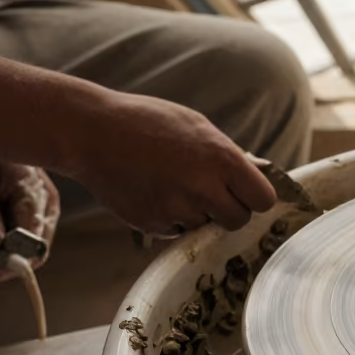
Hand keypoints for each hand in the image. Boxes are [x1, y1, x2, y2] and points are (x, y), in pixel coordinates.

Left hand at [0, 156, 59, 284]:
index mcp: (34, 195)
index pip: (33, 246)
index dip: (10, 264)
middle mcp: (46, 204)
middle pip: (35, 250)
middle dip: (6, 264)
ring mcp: (44, 206)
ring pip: (29, 245)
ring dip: (4, 253)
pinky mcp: (35, 206)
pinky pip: (24, 234)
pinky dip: (5, 241)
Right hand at [67, 91, 276, 235]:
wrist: (91, 132)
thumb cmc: (147, 122)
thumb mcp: (197, 126)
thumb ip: (228, 155)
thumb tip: (258, 175)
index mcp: (221, 159)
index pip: (263, 199)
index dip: (255, 197)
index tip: (246, 193)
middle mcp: (203, 188)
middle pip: (239, 220)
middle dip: (229, 211)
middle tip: (210, 194)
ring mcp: (177, 209)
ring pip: (206, 228)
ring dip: (197, 214)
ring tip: (172, 184)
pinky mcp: (153, 224)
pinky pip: (176, 231)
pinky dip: (170, 219)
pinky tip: (153, 192)